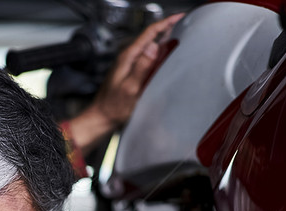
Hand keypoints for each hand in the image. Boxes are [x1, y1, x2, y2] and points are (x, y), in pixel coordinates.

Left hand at [65, 13, 183, 156]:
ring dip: (164, 39)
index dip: (165, 23)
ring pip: (149, 46)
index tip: (179, 17)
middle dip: (167, 28)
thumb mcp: (130, 87)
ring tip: (179, 36)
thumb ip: (141, 66)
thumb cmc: (114, 106)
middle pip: (150, 37)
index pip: (149, 33)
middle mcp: (129, 58)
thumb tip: (153, 46)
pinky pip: (147, 57)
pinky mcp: (131, 72)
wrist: (102, 117)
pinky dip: (159, 52)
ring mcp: (129, 64)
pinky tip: (165, 56)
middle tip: (184, 24)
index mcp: (128, 57)